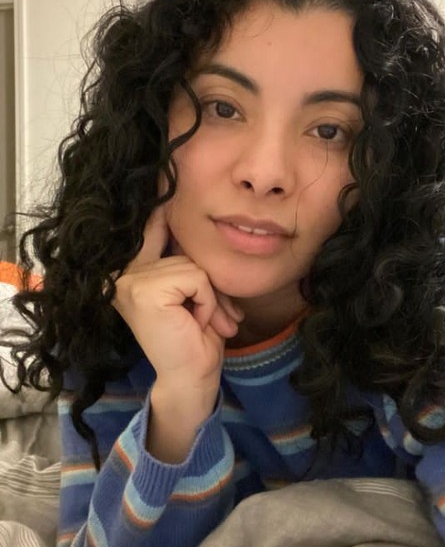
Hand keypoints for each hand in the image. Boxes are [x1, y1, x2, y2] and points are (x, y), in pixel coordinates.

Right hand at [111, 206, 242, 461]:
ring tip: (203, 322)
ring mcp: (130, 280)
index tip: (163, 169)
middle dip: (210, 283)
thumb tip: (194, 222)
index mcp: (132, 270)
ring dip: (211, 297)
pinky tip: (196, 323)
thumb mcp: (192, 292)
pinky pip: (196, 278)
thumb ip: (186, 261)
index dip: (159, 198)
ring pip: (194, 265)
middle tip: (218, 316)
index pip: (149, 225)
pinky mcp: (144, 289)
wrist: (191, 377)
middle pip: (185, 249)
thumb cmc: (195, 338)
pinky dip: (208, 301)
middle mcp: (124, 272)